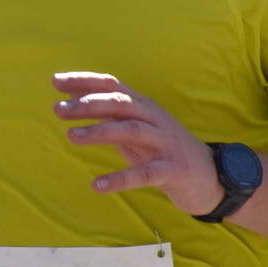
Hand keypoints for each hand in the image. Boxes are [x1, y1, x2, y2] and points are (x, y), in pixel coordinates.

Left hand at [51, 72, 222, 215]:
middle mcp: (154, 118)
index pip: (113, 85)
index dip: (85, 81)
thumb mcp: (135, 129)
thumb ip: (108, 116)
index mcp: (144, 107)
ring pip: (131, 130)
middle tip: (57, 110)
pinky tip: (98, 185)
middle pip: (120, 103)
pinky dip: (121, 178)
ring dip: (100, 132)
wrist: (211, 177)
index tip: (56, 81)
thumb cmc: (164, 151)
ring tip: (71, 137)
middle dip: (88, 104)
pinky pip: (145, 173)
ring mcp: (165, 142)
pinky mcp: (173, 169)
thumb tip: (71, 100)